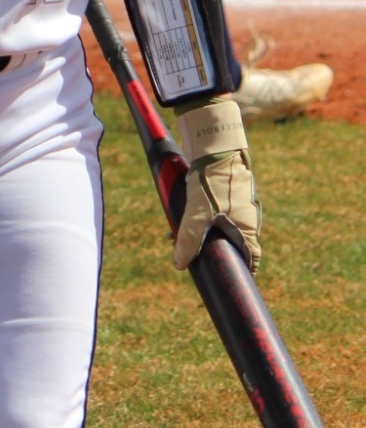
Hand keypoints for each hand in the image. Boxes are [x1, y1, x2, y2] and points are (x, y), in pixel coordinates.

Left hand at [174, 96, 261, 272]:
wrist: (216, 149)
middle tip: (190, 255)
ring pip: (221, 229)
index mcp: (248, 230)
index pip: (250, 259)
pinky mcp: (228, 197)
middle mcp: (247, 220)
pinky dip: (201, 219)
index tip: (226, 279)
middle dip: (211, 251)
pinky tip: (182, 216)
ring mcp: (239, 208)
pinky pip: (216, 215)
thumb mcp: (198, 214)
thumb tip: (179, 264)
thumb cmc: (212, 183)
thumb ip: (189, 239)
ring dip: (202, 234)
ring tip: (176, 237)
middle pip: (232, 245)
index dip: (240, 270)